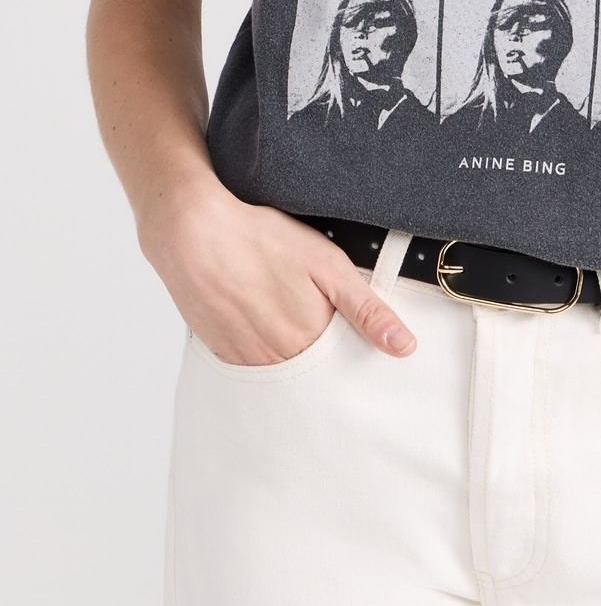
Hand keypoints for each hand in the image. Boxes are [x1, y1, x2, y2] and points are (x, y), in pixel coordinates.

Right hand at [139, 177, 416, 361]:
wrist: (192, 233)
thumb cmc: (259, 240)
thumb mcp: (328, 265)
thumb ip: (367, 310)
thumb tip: (403, 346)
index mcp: (310, 342)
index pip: (345, 367)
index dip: (356, 352)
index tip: (358, 340)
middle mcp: (278, 361)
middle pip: (314, 373)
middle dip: (324, 353)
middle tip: (314, 313)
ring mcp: (247, 360)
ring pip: (284, 369)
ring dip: (294, 352)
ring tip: (286, 309)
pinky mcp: (223, 353)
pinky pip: (254, 364)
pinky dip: (264, 348)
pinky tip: (262, 315)